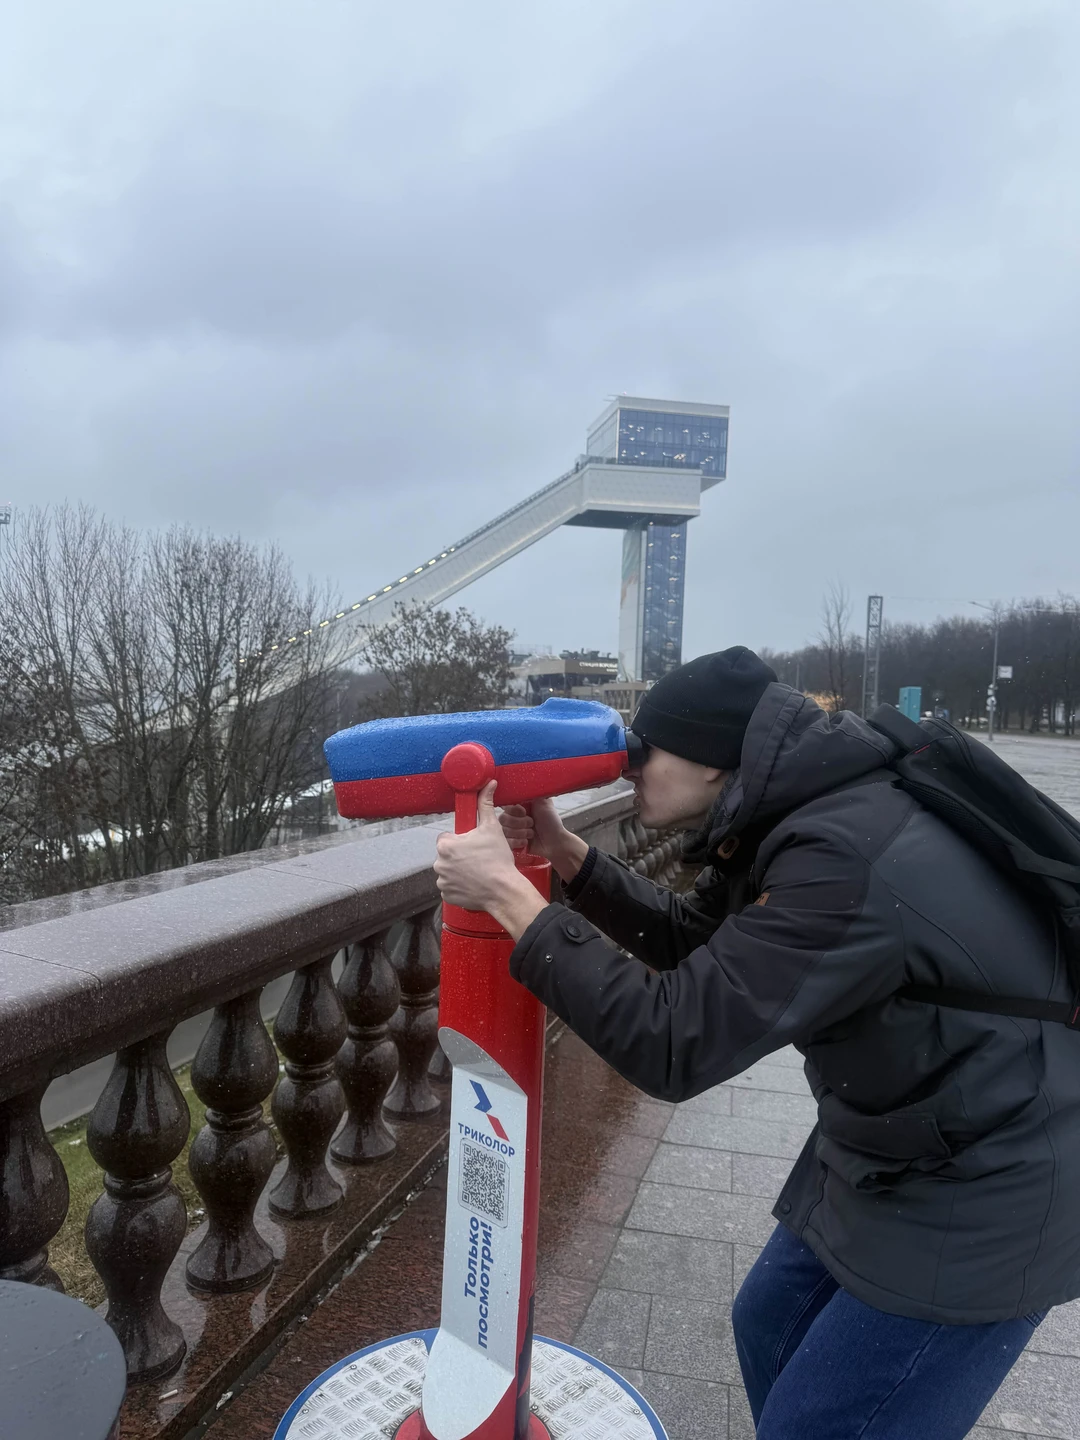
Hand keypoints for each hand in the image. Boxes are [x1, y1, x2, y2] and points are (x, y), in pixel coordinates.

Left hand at [435, 782, 546, 937]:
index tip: (473, 845)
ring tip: (478, 872)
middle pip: (447, 854)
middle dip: (459, 855)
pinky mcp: (447, 895)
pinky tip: (473, 883)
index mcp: (446, 845)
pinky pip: (450, 887)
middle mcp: (439, 863)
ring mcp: (442, 881)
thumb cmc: (497, 859)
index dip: (461, 839)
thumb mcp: (492, 828)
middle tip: (478, 858)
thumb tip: (489, 783)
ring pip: (449, 871)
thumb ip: (486, 804)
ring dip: (459, 871)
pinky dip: (459, 886)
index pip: (446, 837)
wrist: (504, 890)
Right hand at [499, 798, 588, 882]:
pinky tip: (526, 842)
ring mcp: (511, 831)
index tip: (524, 812)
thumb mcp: (544, 802)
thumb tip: (524, 779)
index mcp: (519, 806)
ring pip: (504, 831)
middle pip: (503, 819)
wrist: (555, 841)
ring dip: (521, 833)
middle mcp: (512, 818)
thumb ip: (531, 791)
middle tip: (532, 823)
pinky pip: (505, 842)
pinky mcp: (511, 844)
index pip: (505, 805)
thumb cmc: (551, 821)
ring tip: (532, 833)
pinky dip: (517, 842)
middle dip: (520, 823)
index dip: (514, 810)